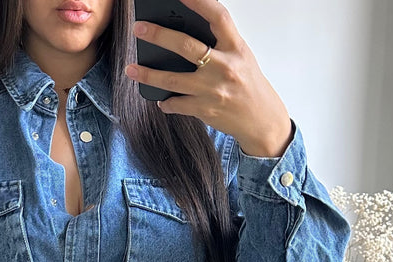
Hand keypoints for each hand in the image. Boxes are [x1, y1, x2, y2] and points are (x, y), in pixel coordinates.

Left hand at [126, 0, 294, 157]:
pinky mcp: (205, 110)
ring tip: (131, 69)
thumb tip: (185, 30)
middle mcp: (224, 67)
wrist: (261, 120)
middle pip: (186, 46)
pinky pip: (177, 104)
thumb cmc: (248, 84)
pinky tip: (161, 100)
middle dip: (159, 36)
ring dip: (148, 75)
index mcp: (236, 47)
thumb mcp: (241, 57)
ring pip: (172, 80)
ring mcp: (213, 90)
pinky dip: (166, 102)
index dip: (198, 1)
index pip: (217, 16)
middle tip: (139, 29)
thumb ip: (219, 43)